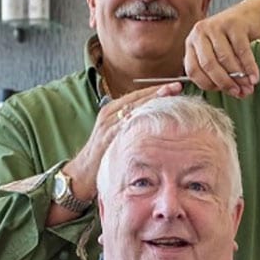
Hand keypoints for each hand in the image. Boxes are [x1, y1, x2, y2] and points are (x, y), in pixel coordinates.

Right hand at [64, 81, 182, 198]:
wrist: (82, 173)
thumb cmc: (102, 156)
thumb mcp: (117, 136)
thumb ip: (130, 126)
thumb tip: (152, 121)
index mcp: (111, 111)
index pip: (137, 95)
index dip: (156, 90)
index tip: (174, 86)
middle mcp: (109, 114)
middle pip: (138, 98)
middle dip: (158, 91)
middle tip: (177, 86)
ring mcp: (108, 124)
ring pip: (134, 107)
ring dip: (153, 100)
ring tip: (170, 95)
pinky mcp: (108, 136)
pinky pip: (127, 124)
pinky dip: (142, 117)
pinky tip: (156, 114)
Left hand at [182, 1, 259, 97]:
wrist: (250, 15)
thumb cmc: (231, 39)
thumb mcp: (218, 54)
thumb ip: (221, 74)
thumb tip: (236, 94)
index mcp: (191, 44)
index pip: (193, 71)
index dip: (207, 85)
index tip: (222, 91)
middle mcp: (199, 33)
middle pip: (208, 65)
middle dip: (224, 83)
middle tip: (238, 92)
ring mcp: (216, 26)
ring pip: (225, 59)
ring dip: (239, 77)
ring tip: (248, 86)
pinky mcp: (233, 24)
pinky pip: (242, 51)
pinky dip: (249, 67)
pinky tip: (254, 77)